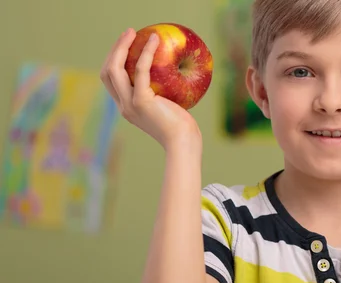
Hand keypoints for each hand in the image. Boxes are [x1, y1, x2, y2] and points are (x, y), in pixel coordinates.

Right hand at [100, 28, 201, 149]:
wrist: (183, 143)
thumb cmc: (182, 128)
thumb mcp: (167, 109)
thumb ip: (161, 95)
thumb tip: (171, 75)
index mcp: (127, 108)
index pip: (111, 81)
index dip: (114, 61)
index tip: (126, 46)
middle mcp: (123, 106)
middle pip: (107, 72)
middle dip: (114, 50)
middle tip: (129, 33)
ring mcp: (130, 104)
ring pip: (115, 68)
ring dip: (122, 46)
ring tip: (134, 32)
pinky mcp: (141, 101)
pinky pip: (141, 70)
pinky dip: (146, 52)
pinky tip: (155, 41)